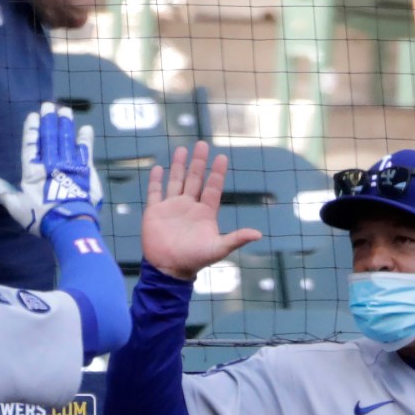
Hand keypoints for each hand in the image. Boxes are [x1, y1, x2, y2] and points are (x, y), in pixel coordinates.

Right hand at [0, 101, 99, 233]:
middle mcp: (52, 164)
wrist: (70, 226)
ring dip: (66, 125)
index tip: (33, 115)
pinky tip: (86, 129)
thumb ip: (2, 191)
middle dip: (49, 121)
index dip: (32, 130)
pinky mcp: (86, 173)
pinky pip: (85, 152)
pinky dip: (85, 140)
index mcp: (33, 172)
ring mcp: (70, 166)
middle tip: (50, 105)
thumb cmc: (41, 218)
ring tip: (65, 111)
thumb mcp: (17, 206)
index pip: (31, 145)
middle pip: (50, 138)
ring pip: (67, 141)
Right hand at [141, 143, 262, 280]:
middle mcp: (189, 207)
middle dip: (198, 162)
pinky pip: (155, 193)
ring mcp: (171, 208)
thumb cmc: (194, 260)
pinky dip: (156, 181)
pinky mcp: (155, 212)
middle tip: (202, 144)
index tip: (222, 157)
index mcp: (204, 213)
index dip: (216, 173)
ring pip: (175, 181)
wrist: (169, 270)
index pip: (212, 188)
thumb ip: (236, 239)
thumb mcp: (217, 249)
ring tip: (182, 149)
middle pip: (194, 179)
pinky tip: (158, 168)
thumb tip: (259, 234)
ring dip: (178, 166)